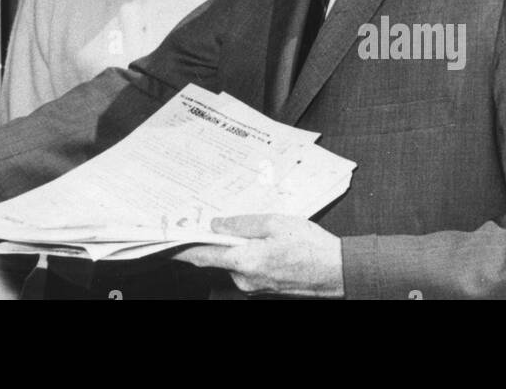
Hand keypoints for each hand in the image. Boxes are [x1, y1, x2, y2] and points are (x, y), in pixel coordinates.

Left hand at [172, 215, 344, 297]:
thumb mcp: (275, 223)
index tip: (167, 239)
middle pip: (218, 256)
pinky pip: (246, 267)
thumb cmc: (310, 246)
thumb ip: (241, 224)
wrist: (338, 271)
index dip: (182, 247)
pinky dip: (247, 254)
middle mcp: (245, 279)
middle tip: (217, 218)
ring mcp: (254, 286)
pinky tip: (264, 241)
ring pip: (233, 261)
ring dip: (236, 245)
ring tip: (255, 228)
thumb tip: (216, 225)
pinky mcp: (263, 287)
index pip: (202, 256)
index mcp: (245, 261)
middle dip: (215, 238)